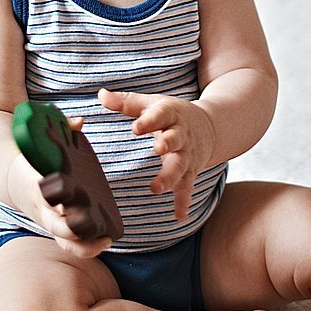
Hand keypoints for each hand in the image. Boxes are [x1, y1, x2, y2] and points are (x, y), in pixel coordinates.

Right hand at [8, 121, 111, 259]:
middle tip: (94, 226)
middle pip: (55, 226)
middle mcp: (41, 207)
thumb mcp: (38, 140)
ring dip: (84, 245)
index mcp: (34, 183)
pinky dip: (87, 246)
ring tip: (107, 239)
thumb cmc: (33, 157)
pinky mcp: (57, 228)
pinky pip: (71, 243)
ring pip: (64, 242)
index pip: (42, 193)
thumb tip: (79, 121)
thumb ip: (59, 129)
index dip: (55, 196)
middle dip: (73, 229)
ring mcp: (48, 220)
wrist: (11, 178)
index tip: (68, 196)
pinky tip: (107, 239)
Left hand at [98, 88, 214, 221]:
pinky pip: (187, 187)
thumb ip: (126, 102)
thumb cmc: (172, 114)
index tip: (136, 128)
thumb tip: (101, 95)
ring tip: (156, 188)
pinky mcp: (191, 172)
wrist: (209, 127)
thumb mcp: (152, 103)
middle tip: (158, 149)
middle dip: (168, 144)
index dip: (149, 121)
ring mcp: (187, 155)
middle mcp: (181, 135)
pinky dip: (184, 201)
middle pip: (175, 139)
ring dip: (170, 177)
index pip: (160, 115)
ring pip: (181, 166)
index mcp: (170, 114)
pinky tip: (179, 216)